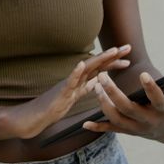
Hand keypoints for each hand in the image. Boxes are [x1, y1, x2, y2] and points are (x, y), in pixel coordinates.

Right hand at [7, 45, 131, 138]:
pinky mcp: (61, 92)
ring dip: (100, 59)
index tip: (127, 57)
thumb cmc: (53, 107)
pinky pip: (69, 81)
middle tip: (128, 47)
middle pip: (97, 64)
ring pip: (86, 69)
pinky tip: (82, 64)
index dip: (113, 62)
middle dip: (113, 56)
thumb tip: (97, 81)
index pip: (100, 69)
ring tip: (113, 52)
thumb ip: (85, 88)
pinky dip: (76, 72)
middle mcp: (76, 79)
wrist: (35, 116)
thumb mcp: (74, 96)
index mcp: (80, 81)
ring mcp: (68, 84)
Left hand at [83, 72, 163, 142]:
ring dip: (104, 104)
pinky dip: (98, 128)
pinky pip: (111, 130)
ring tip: (95, 87)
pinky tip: (85, 123)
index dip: (150, 88)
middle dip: (113, 92)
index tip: (142, 74)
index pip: (157, 99)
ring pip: (117, 119)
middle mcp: (147, 121)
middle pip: (128, 108)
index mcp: (163, 111)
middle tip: (102, 76)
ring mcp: (136, 128)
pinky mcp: (128, 131)